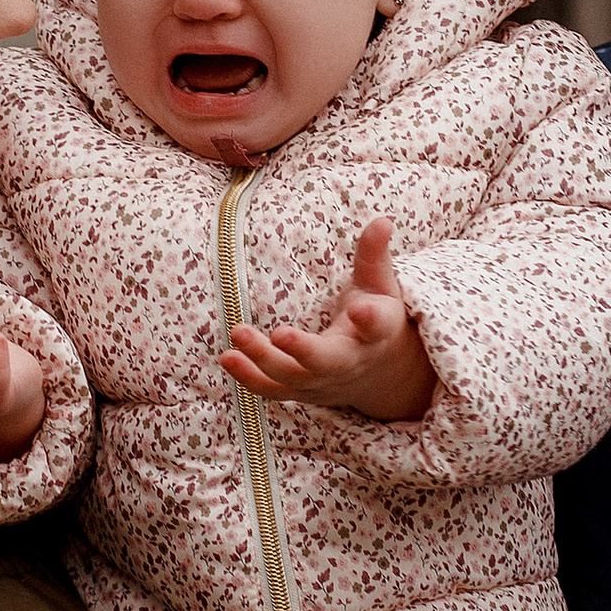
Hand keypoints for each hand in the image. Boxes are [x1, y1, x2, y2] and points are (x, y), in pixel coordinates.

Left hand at [220, 217, 435, 421]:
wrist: (377, 373)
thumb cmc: (374, 318)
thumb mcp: (380, 286)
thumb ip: (374, 255)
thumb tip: (383, 220)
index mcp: (377, 333)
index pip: (376, 326)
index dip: (369, 319)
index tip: (360, 309)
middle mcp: (350, 361)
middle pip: (327, 361)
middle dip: (303, 350)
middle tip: (280, 333)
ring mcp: (323, 380)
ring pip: (293, 376)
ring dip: (263, 360)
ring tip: (238, 333)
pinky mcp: (301, 390)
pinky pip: (273, 390)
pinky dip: (250, 377)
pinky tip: (228, 357)